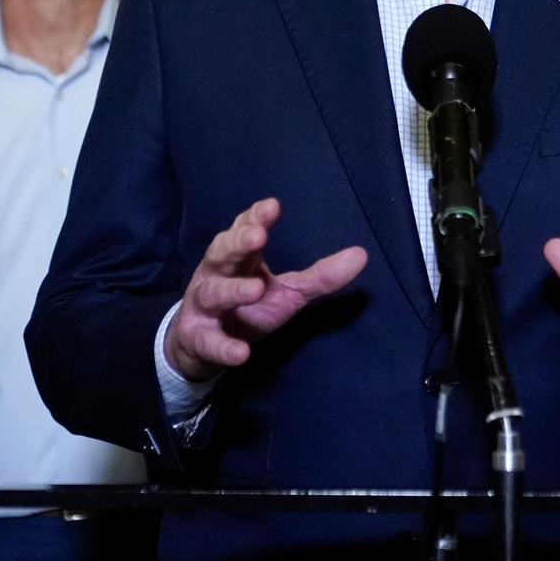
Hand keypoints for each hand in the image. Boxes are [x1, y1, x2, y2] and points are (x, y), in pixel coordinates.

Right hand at [164, 197, 367, 381]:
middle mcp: (217, 274)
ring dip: (233, 290)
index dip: (256, 217)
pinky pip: (208, 341)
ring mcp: (204, 305)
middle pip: (221, 251)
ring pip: (213, 293)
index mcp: (240, 257)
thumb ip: (320, 276)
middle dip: (238, 242)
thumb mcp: (288, 291)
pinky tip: (241, 353)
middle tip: (258, 236)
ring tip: (256, 289)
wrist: (205, 345)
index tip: (272, 207)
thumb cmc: (250, 306)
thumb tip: (361, 255)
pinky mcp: (198, 338)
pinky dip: (223, 346)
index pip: (244, 229)